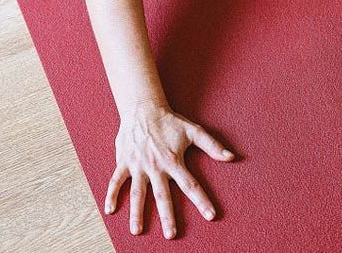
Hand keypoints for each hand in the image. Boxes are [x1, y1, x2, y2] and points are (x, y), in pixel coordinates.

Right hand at [104, 104, 234, 238]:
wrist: (143, 108)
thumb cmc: (169, 121)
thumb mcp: (193, 131)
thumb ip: (212, 146)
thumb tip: (231, 157)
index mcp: (173, 161)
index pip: (191, 185)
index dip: (202, 201)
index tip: (210, 216)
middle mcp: (155, 166)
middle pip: (162, 195)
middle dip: (167, 216)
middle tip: (171, 235)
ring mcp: (138, 165)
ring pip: (137, 193)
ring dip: (137, 212)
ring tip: (137, 231)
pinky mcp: (124, 162)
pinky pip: (116, 181)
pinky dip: (111, 195)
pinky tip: (109, 210)